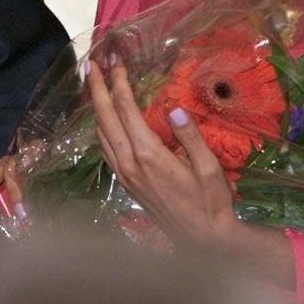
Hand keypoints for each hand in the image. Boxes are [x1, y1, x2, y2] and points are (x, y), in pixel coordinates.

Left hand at [87, 59, 293, 284]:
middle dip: (96, 88)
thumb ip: (191, 136)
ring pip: (100, 134)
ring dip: (95, 107)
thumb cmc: (211, 203)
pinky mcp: (125, 183)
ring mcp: (124, 175)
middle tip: (91, 64)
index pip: (125, 109)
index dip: (118, 82)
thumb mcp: (209, 168)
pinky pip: (105, 149)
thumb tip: (175, 108)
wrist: (203, 242)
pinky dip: (101, 127)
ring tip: (94, 85)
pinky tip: (105, 120)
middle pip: (105, 118)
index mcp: (148, 155)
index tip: (114, 60)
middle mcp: (129, 163)